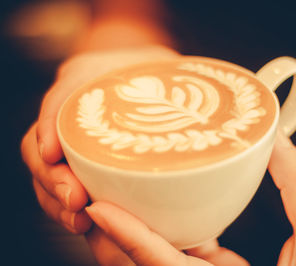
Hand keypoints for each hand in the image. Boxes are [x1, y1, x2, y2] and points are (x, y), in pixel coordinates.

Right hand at [20, 46, 178, 232]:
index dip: (50, 126)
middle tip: (76, 202)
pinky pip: (63, 183)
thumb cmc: (157, 73)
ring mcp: (69, 135)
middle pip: (39, 145)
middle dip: (52, 177)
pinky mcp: (77, 159)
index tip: (54, 155)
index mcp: (87, 76)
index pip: (58, 99)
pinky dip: (67, 204)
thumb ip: (182, 89)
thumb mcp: (169, 71)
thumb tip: (219, 120)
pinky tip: (85, 223)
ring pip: (45, 171)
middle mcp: (70, 108)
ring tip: (79, 222)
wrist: (143, 73)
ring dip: (56, 200)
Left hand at [83, 130, 295, 265]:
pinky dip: (168, 237)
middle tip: (102, 195)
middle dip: (117, 237)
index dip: (127, 236)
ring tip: (122, 198)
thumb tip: (276, 139)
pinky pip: (182, 260)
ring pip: (160, 265)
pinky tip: (168, 211)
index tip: (98, 207)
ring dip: (137, 235)